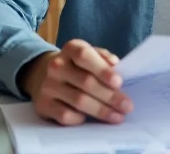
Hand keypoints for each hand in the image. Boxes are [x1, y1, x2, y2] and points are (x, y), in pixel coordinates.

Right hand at [18, 40, 132, 125]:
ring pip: (78, 101)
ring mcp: (48, 86)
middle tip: (127, 106)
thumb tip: (114, 65)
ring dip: (101, 110)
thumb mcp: (90, 54)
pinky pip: (65, 115)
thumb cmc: (77, 65)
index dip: (102, 70)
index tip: (119, 83)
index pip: (85, 56)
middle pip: (86, 82)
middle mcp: (57, 65)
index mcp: (71, 48)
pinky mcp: (43, 105)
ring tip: (117, 116)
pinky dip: (80, 118)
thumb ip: (103, 57)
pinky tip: (90, 119)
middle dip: (110, 96)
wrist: (42, 74)